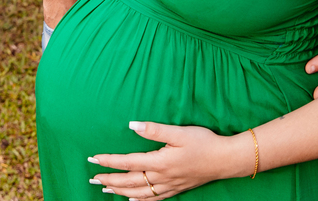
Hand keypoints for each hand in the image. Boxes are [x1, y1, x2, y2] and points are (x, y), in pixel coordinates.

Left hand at [89, 121, 246, 198]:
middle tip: (92, 178)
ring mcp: (169, 186)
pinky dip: (139, 200)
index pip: (127, 163)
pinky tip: (132, 200)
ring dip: (120, 192)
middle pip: (128, 182)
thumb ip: (154, 130)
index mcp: (159, 162)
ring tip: (105, 189)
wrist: (226, 160)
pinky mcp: (176, 189)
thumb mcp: (179, 132)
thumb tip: (132, 125)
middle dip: (108, 180)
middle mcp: (161, 178)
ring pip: (138, 193)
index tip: (93, 159)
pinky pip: (153, 199)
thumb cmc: (203, 143)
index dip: (108, 162)